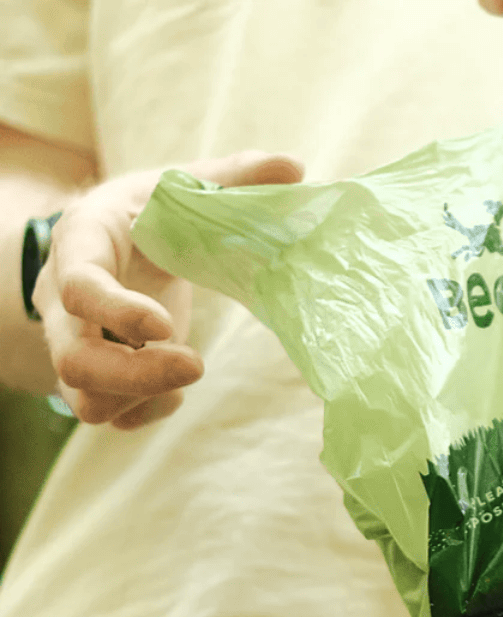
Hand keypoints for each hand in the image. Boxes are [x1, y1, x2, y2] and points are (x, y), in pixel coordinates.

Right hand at [32, 150, 303, 429]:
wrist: (111, 243)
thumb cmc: (148, 211)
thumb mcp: (181, 185)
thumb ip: (235, 176)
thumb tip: (294, 167)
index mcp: (82, 244)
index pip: (77, 286)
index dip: (117, 311)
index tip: (166, 326)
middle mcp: (63, 304)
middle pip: (73, 362)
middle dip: (136, 376)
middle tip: (197, 365)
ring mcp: (75, 345)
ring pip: (88, 401)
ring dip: (145, 398)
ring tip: (187, 370)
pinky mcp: (95, 379)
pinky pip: (110, 418)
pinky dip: (147, 413)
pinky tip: (175, 389)